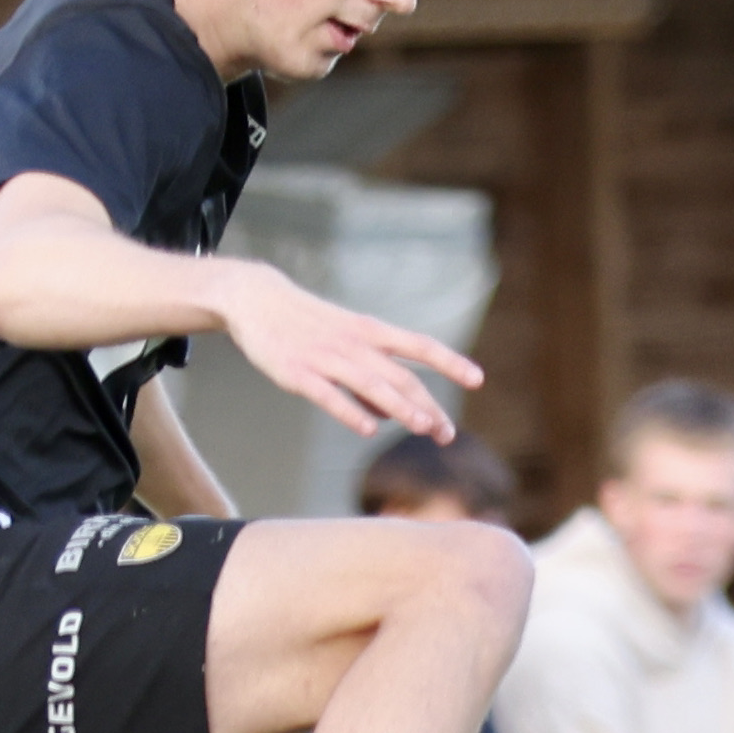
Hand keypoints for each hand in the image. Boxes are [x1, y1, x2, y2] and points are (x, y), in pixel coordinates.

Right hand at [208, 260, 483, 442]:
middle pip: (399, 375)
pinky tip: (366, 429)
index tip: (477, 379)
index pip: (418, 346)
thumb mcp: (344, 342)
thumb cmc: (306, 324)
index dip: (449, 362)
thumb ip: (369, 377)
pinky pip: (327, 394)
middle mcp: (354, 343)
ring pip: (371, 384)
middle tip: (448, 433)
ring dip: (400, 407)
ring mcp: (326, 358)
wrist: (256, 299)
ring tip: (425, 428)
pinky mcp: (297, 373)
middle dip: (427, 405)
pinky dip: (348, 409)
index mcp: (369, 332)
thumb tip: (389, 415)